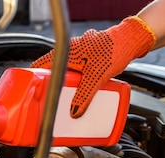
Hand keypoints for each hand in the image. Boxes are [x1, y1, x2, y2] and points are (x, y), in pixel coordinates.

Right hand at [31, 16, 154, 117]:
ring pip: (67, 69)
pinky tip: (84, 86)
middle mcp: (71, 50)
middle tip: (52, 96)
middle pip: (54, 69)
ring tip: (69, 94)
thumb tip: (75, 111)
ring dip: (67, 81)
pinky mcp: (90, 54)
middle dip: (53, 83)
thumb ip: (84, 96)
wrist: (132, 39)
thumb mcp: (96, 78)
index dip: (35, 78)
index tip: (32, 89)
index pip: (41, 65)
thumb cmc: (114, 49)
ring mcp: (81, 51)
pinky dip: (78, 77)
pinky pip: (78, 68)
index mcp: (66, 52)